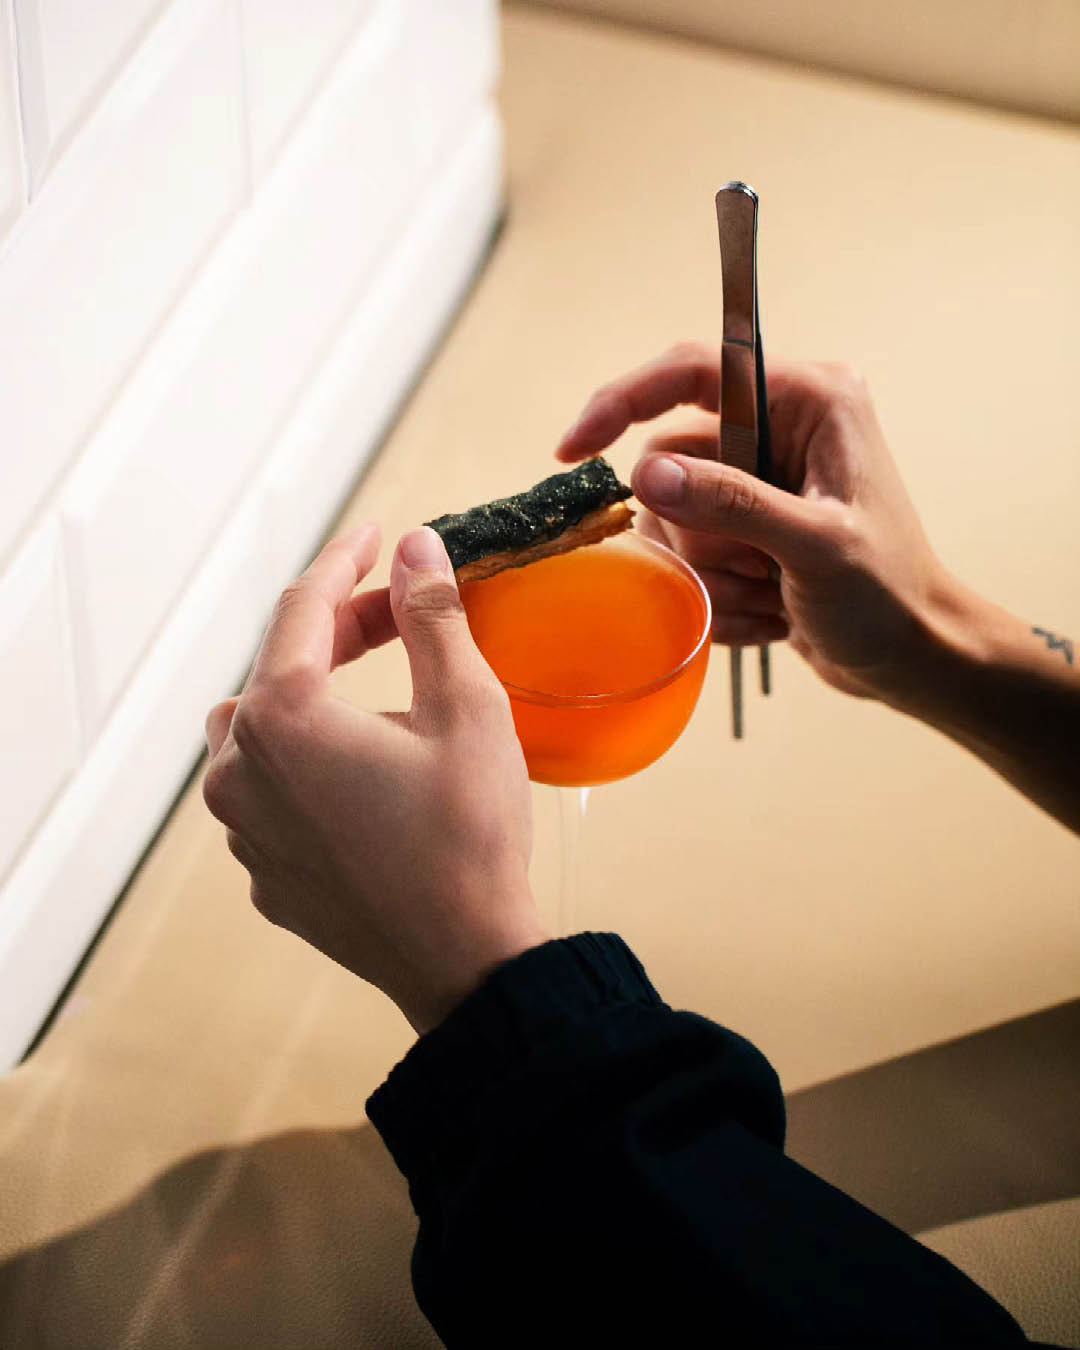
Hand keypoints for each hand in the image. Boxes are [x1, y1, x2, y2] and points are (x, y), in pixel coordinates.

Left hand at [203, 524, 546, 1035]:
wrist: (464, 961)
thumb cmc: (470, 837)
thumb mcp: (467, 709)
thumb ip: (432, 617)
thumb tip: (417, 550)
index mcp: (282, 719)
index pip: (302, 608)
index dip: (345, 562)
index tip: (377, 537)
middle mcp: (239, 770)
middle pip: (277, 667)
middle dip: (337, 631)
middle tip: (402, 616)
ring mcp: (242, 828)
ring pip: (259, 729)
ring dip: (310, 697)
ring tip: (376, 695)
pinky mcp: (262, 870)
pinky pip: (268, 791)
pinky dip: (307, 763)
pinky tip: (364, 773)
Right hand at [557, 344, 950, 703]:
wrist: (910, 657)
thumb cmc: (888, 596)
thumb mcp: (816, 546)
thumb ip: (733, 503)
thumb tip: (646, 473)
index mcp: (808, 400)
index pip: (692, 370)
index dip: (623, 400)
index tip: (573, 449)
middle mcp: (778, 428)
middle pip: (670, 459)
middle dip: (699, 531)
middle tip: (758, 569)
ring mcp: (756, 481)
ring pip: (669, 515)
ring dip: (709, 572)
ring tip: (769, 595)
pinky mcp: (743, 528)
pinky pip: (683, 555)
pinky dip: (715, 595)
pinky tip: (767, 612)